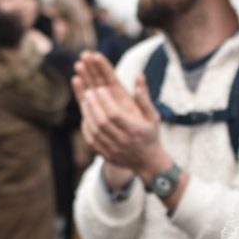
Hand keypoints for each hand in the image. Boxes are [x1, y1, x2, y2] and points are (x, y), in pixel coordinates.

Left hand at [73, 53, 167, 177]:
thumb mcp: (153, 116)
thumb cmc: (150, 134)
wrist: (147, 161)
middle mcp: (123, 141)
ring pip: (94, 131)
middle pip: (102, 122)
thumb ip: (144, 98)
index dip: (105, 101)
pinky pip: (91, 140)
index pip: (115, 115)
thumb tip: (138, 76)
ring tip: (85, 100)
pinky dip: (86, 126)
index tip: (100, 89)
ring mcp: (112, 149)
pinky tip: (85, 115)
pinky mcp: (105, 154)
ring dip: (88, 114)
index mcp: (134, 130)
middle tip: (89, 92)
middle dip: (93, 105)